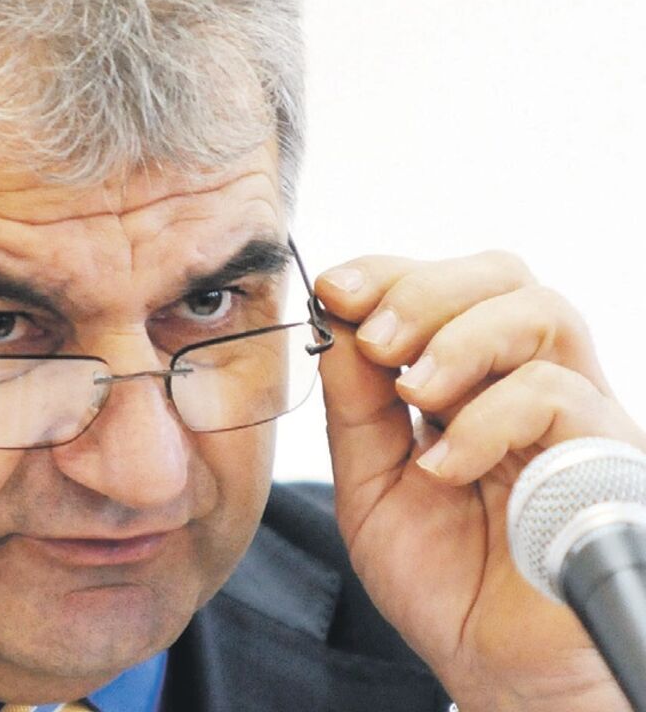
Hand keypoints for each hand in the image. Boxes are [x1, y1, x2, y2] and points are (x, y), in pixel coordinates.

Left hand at [315, 250, 645, 711]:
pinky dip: (485, 420)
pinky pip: (557, 396)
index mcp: (472, 381)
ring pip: (542, 311)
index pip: (447, 288)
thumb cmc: (443, 578)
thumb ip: (356, 408)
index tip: (334, 291)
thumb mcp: (372, 483)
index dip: (391, 274)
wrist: (494, 666)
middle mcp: (529, 382)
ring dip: (460, 336)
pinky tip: (444, 466)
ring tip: (414, 388)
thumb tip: (334, 325)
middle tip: (375, 338)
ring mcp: (575, 415)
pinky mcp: (605, 456)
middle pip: (502, 276)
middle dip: (425, 289)